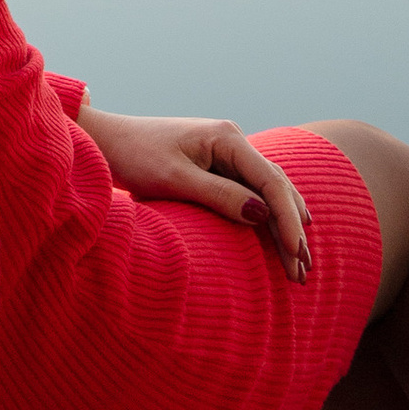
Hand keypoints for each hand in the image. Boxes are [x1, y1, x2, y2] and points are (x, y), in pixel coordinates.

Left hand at [78, 108, 308, 278]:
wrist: (106, 140)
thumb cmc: (134, 156)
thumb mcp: (174, 178)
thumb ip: (219, 195)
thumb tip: (262, 215)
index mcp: (227, 137)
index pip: (270, 182)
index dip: (287, 220)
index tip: (294, 253)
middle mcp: (233, 140)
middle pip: (276, 189)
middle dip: (292, 230)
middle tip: (302, 272)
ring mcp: (227, 153)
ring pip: (268, 193)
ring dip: (285, 227)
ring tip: (300, 265)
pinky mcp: (217, 166)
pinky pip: (252, 194)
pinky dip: (268, 219)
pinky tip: (283, 239)